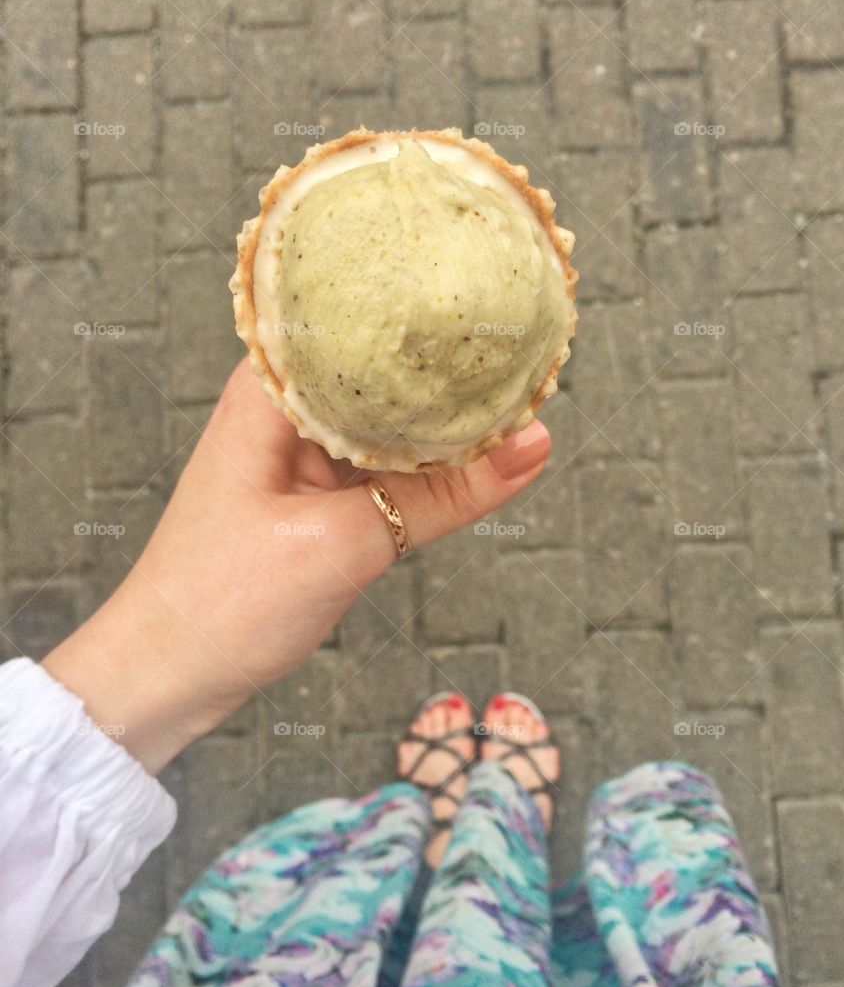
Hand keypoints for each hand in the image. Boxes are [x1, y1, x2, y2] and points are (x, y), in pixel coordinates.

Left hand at [43, 361, 550, 771]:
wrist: (167, 678)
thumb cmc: (221, 603)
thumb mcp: (344, 545)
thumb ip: (443, 496)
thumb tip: (533, 445)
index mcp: (269, 393)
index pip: (358, 324)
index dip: (426, 317)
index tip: (496, 309)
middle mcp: (284, 409)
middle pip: (381, 370)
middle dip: (448, 371)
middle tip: (526, 354)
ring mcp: (300, 453)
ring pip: (389, 421)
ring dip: (442, 424)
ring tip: (517, 400)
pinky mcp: (315, 494)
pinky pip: (384, 465)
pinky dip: (425, 467)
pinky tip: (473, 460)